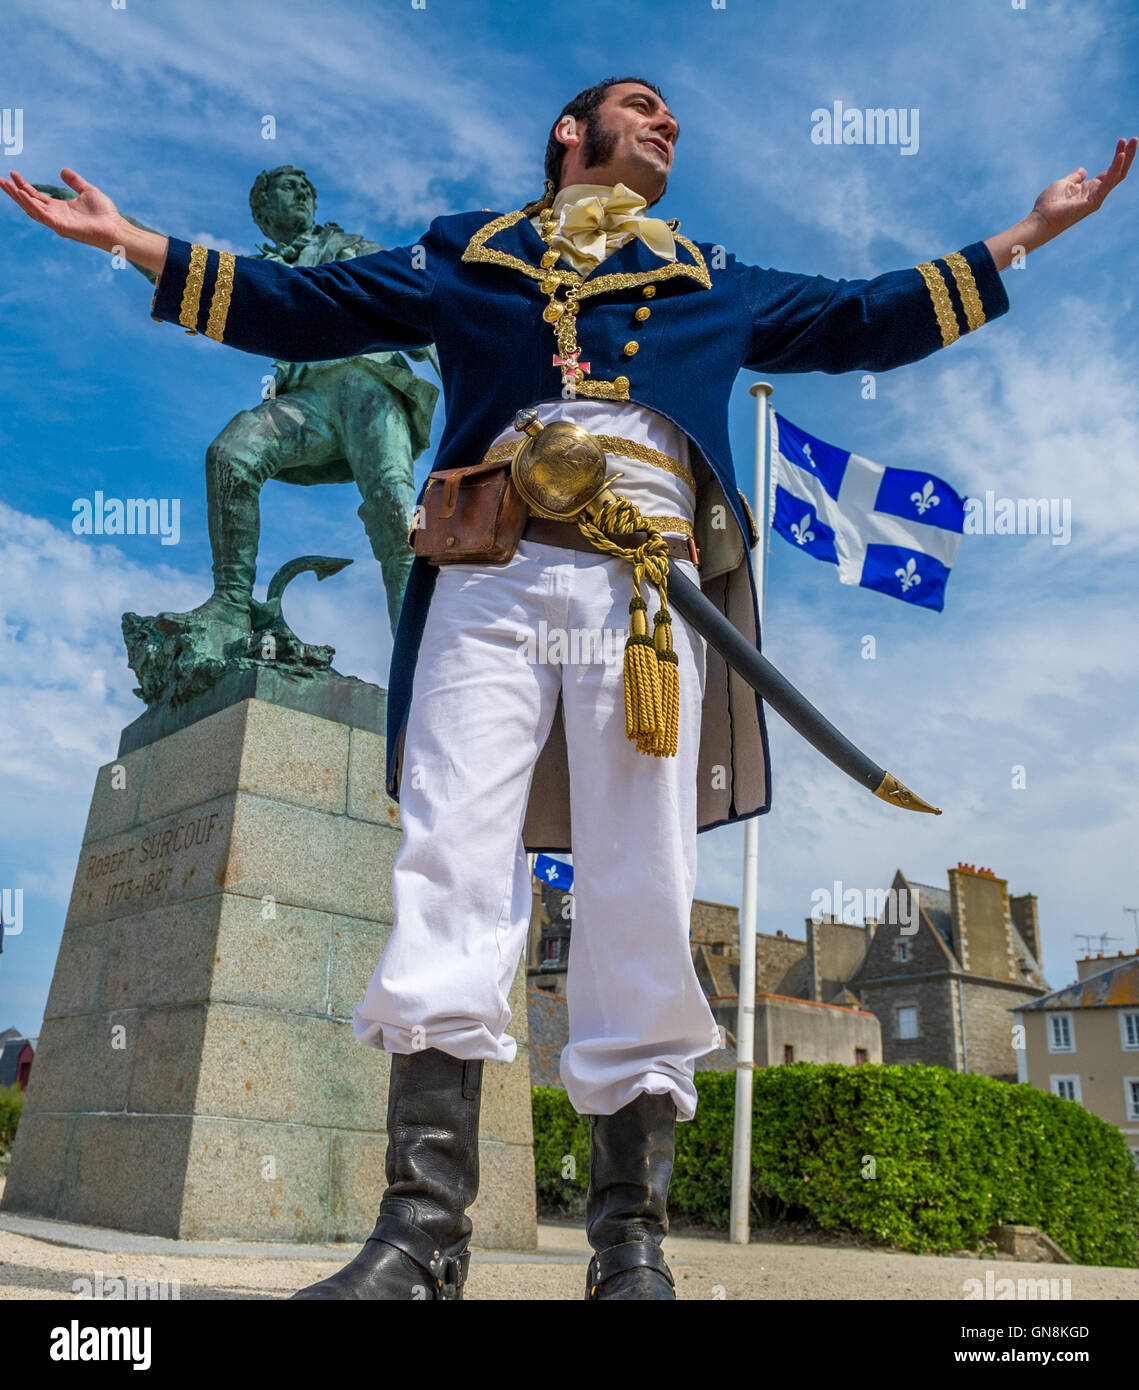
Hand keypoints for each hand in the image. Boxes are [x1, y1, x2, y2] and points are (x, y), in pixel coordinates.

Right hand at [1, 167, 126, 250]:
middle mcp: (55, 216)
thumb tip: (63, 171)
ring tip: (5, 184)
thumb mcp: (88, 191)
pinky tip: (21, 194)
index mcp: (59, 208)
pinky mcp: (61, 227)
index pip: (36, 196)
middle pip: (29, 202)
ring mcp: (57, 222)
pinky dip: (30, 204)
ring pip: (31, 209)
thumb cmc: (105, 214)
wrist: (116, 227)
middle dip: (14, 192)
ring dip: (17, 197)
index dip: (24, 185)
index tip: (13, 174)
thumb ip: (75, 182)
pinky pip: (42, 215)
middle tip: (0, 180)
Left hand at [1028, 137, 1136, 239]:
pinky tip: (1121, 155)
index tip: (1122, 141)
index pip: (1110, 172)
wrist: (1040, 220)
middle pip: (1118, 173)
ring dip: (1125, 158)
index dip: (1118, 156)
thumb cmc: (1048, 205)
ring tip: (1132, 141)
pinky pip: (1108, 183)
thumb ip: (1075, 178)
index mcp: (1090, 189)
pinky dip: (1115, 169)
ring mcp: (1096, 198)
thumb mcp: (1063, 184)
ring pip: (1117, 176)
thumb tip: (1083, 170)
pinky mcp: (1093, 202)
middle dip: (1127, 155)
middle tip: (1135, 139)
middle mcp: (1096, 194)